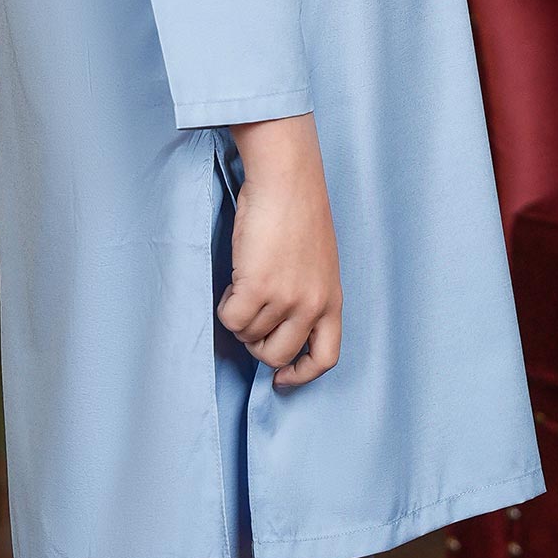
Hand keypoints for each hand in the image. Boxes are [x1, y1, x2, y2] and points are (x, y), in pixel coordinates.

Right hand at [217, 113, 341, 387]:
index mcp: (332, 300)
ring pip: (249, 335)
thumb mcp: (318, 263)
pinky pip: (231, 318)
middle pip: (278, 355)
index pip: (325, 358)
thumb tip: (279, 324)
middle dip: (257, 345)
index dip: (301, 374)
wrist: (287, 180)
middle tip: (249, 319)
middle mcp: (312, 305)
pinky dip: (225, 305)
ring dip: (239, 316)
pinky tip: (233, 280)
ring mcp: (286, 299)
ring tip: (242, 284)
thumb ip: (307, 295)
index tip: (281, 377)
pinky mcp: (257, 287)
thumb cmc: (299, 212)